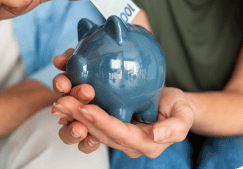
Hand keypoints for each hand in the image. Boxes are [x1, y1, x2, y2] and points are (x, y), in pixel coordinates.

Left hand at [52, 50, 194, 157]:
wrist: (171, 105)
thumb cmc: (178, 108)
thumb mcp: (183, 115)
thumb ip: (174, 128)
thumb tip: (156, 136)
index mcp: (144, 142)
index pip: (119, 133)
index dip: (102, 121)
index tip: (85, 107)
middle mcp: (127, 142)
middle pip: (100, 131)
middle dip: (80, 117)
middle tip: (62, 102)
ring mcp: (117, 134)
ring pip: (91, 127)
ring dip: (74, 115)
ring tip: (58, 101)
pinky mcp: (111, 124)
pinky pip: (91, 120)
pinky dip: (77, 111)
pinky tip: (65, 100)